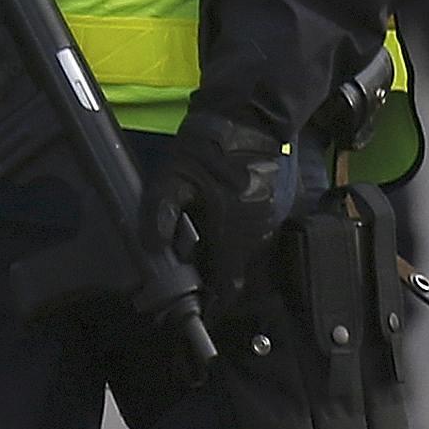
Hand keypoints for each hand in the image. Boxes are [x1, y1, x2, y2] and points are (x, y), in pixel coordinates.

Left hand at [142, 110, 290, 309]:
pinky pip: (256, 238)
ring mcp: (271, 219)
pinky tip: (219, 231)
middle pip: (240, 275)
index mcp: (234, 232)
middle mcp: (258, 233)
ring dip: (228, 263)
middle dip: (218, 284)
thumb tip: (152, 248)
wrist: (247, 114)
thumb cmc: (209, 146)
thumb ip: (160, 214)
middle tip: (194, 285)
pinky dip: (238, 243)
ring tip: (203, 257)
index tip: (202, 314)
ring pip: (249, 258)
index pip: (229, 287)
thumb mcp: (173, 178)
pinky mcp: (276, 206)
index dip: (215, 306)